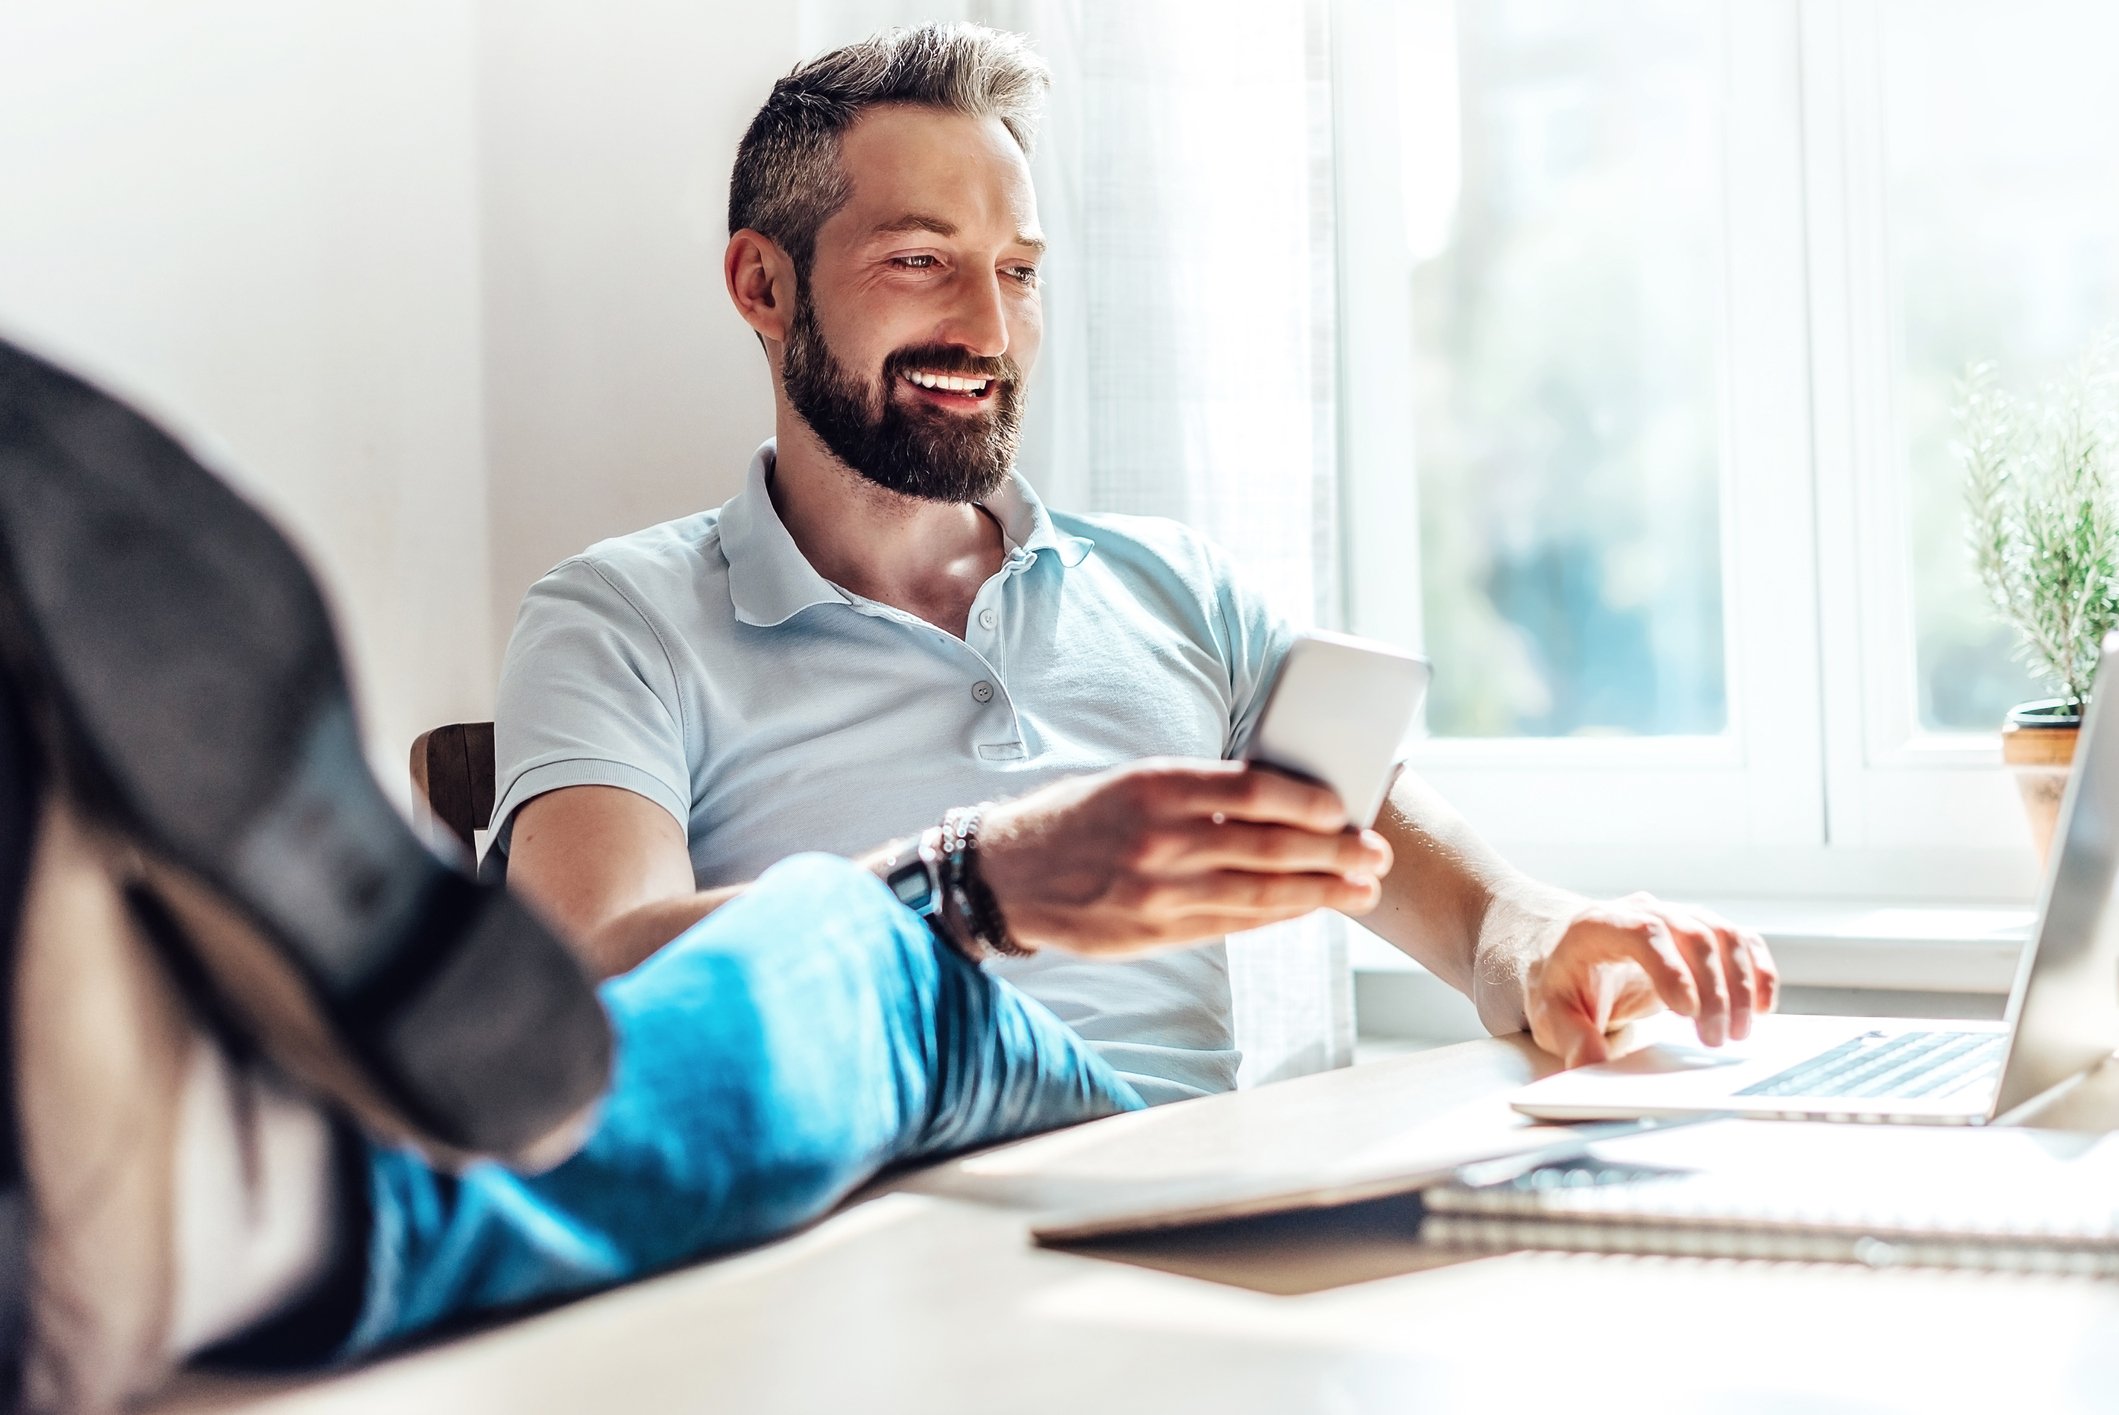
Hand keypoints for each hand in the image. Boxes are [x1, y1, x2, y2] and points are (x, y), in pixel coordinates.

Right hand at [977, 759, 1391, 955]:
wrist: (1007, 876)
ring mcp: (1158, 893)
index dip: (1307, 800)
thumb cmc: (1079, 818)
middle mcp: (1158, 840)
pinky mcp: (1156, 933)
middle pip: (1267, 847)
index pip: (1250, 789)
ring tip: (1364, 890)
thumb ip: (1198, 791)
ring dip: (1321, 893)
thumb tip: (1279, 797)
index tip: (1345, 806)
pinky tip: (1311, 908)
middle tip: (1376, 853)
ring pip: (1260, 894)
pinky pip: (1234, 925)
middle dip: (1334, 852)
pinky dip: (1279, 916)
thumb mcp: (1131, 783)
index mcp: (1153, 787)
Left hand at [1520, 893, 1779, 1067]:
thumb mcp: (1550, 1012)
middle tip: (1716, 1039)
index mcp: (1601, 924)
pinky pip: (1741, 942)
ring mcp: (1677, 917)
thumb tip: (1590, 1067)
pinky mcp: (1701, 933)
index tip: (1686, 1011)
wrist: (1566, 950)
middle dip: (1713, 990)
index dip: (1671, 968)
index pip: (1645, 933)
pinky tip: (1764, 1008)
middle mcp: (1645, 911)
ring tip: (1739, 1034)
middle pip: (1694, 935)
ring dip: (1742, 984)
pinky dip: (1758, 972)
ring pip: (1725, 936)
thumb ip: (1571, 1037)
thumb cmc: (1560, 980)